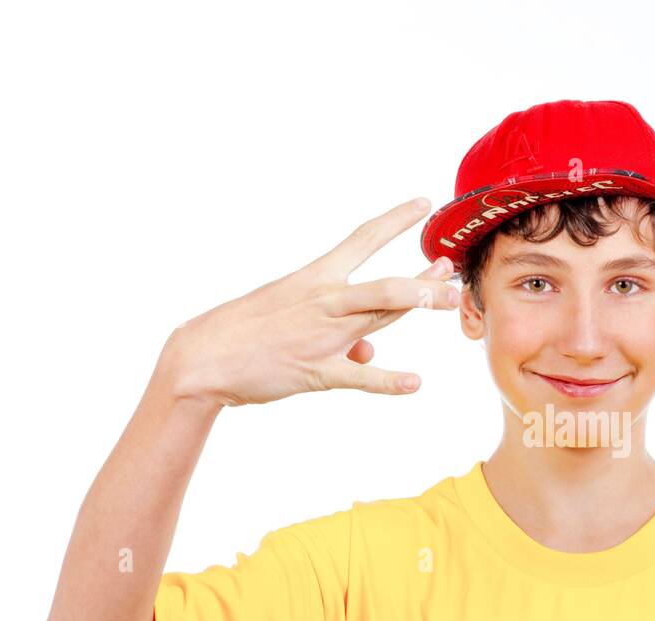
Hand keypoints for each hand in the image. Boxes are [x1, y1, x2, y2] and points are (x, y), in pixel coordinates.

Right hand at [160, 196, 460, 407]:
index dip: (394, 220)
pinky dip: (388, 380)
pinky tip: (414, 383)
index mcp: (316, 279)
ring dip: (414, 304)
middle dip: (422, 278)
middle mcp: (324, 301)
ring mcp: (322, 335)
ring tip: (449, 302)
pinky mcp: (316, 370)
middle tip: (453, 271)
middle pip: (384, 285)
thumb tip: (368, 354)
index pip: (362, 240)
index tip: (422, 202)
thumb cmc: (249, 333)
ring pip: (377, 315)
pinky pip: (358, 376)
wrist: (202, 357)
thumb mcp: (294, 320)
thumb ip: (342, 334)